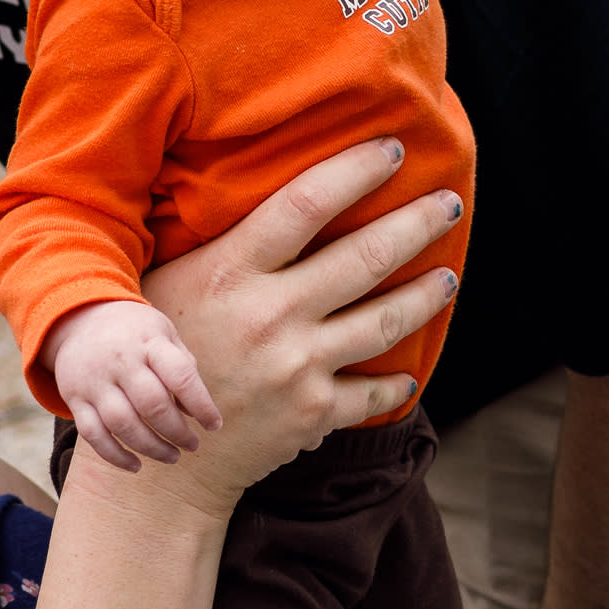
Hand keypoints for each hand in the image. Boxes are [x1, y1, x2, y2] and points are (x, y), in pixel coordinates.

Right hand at [47, 300, 223, 472]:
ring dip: (151, 448)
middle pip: (152, 404)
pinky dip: (115, 455)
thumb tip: (196, 413)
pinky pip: (93, 434)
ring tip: (172, 457)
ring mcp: (94, 381)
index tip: (213, 425)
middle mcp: (119, 360)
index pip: (180, 375)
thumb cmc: (134, 332)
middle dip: (177, 432)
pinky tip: (136, 465)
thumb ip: (182, 367)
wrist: (79, 319)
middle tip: (193, 445)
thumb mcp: (163, 333)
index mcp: (148, 341)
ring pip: (123, 424)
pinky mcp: (75, 398)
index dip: (201, 405)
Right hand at [130, 138, 464, 513]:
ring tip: (448, 277)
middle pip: (365, 257)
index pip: (306, 203)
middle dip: (417, 223)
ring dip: (426, 294)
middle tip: (449, 203)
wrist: (163, 458)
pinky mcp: (314, 413)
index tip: (393, 150)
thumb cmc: (160, 354)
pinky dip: (396, 384)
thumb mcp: (169, 283)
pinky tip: (408, 373)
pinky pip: (373, 392)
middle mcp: (271, 315)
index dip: (356, 169)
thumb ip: (216, 243)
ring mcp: (298, 366)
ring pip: (386, 320)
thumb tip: (252, 181)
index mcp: (231, 272)